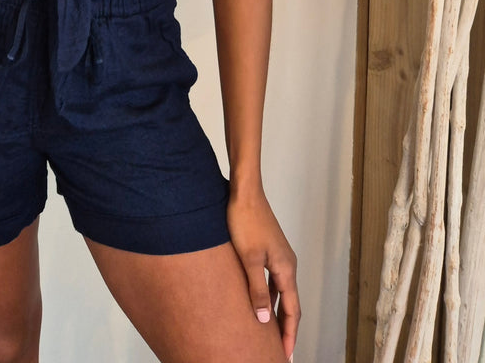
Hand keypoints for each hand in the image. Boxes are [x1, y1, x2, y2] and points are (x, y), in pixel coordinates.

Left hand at [226, 185, 299, 360]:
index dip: (290, 333)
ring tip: (270, 332)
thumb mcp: (249, 259)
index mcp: (286, 268)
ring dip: (277, 311)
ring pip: (281, 291)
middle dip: (286, 327)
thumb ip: (257, 290)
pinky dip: (269, 294)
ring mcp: (278, 255)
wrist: (245, 192)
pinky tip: (258, 301)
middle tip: (281, 349)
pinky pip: (273, 279)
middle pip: (290, 302)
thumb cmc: (245, 221)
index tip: (287, 354)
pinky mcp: (269, 249)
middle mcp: (287, 263)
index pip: (293, 309)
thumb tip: (265, 321)